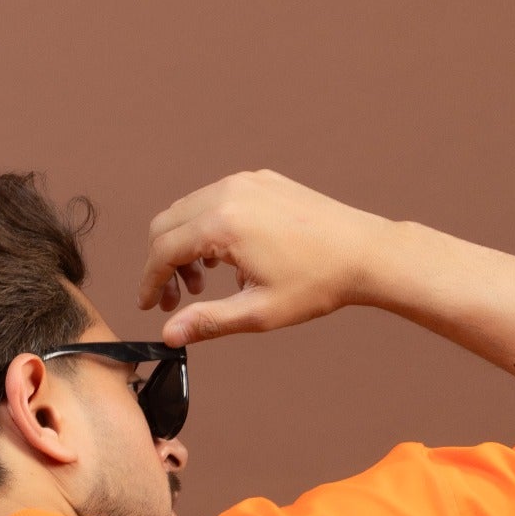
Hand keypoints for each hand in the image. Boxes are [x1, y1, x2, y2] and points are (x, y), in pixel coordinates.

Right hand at [137, 170, 390, 344]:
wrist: (365, 252)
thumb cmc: (318, 284)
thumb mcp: (259, 312)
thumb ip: (208, 321)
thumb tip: (168, 335)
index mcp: (223, 224)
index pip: (163, 250)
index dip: (149, 281)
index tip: (149, 307)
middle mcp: (228, 192)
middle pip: (166, 224)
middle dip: (162, 263)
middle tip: (177, 299)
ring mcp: (245, 181)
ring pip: (188, 209)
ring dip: (184, 245)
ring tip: (204, 282)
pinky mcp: (261, 180)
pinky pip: (215, 199)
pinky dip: (207, 227)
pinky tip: (227, 259)